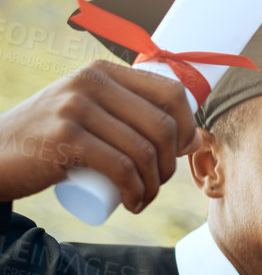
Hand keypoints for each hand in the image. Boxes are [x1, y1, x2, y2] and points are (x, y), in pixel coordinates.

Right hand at [0, 61, 195, 211]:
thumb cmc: (50, 139)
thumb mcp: (87, 112)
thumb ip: (129, 112)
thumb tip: (198, 134)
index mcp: (103, 71)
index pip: (171, 92)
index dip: (187, 126)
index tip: (180, 152)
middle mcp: (91, 81)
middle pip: (163, 126)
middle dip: (171, 164)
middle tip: (155, 184)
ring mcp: (76, 107)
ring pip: (144, 150)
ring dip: (154, 185)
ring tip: (142, 198)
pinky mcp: (65, 136)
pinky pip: (122, 168)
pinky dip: (137, 192)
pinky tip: (133, 203)